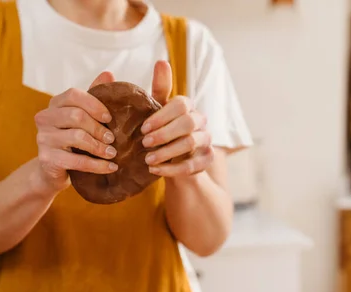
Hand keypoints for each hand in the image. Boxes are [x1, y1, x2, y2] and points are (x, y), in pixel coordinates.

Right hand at [33, 72, 118, 192]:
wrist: (54, 170)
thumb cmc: (73, 141)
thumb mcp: (83, 118)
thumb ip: (94, 97)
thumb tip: (108, 74)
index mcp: (55, 104)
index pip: (73, 95)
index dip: (94, 104)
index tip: (110, 118)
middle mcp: (45, 118)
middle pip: (76, 116)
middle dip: (99, 128)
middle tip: (113, 139)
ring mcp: (43, 138)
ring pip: (77, 137)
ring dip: (99, 147)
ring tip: (113, 153)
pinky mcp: (47, 159)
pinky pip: (77, 160)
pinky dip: (97, 165)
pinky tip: (110, 167)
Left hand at [141, 61, 213, 176]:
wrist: (173, 161)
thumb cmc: (161, 131)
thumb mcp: (156, 111)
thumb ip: (159, 89)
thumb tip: (162, 61)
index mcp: (187, 106)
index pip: (180, 104)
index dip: (162, 116)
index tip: (143, 128)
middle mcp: (200, 121)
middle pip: (187, 123)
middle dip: (164, 134)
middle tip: (144, 143)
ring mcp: (206, 141)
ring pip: (190, 144)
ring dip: (167, 152)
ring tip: (147, 160)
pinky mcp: (206, 160)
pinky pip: (192, 165)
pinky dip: (172, 169)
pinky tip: (155, 170)